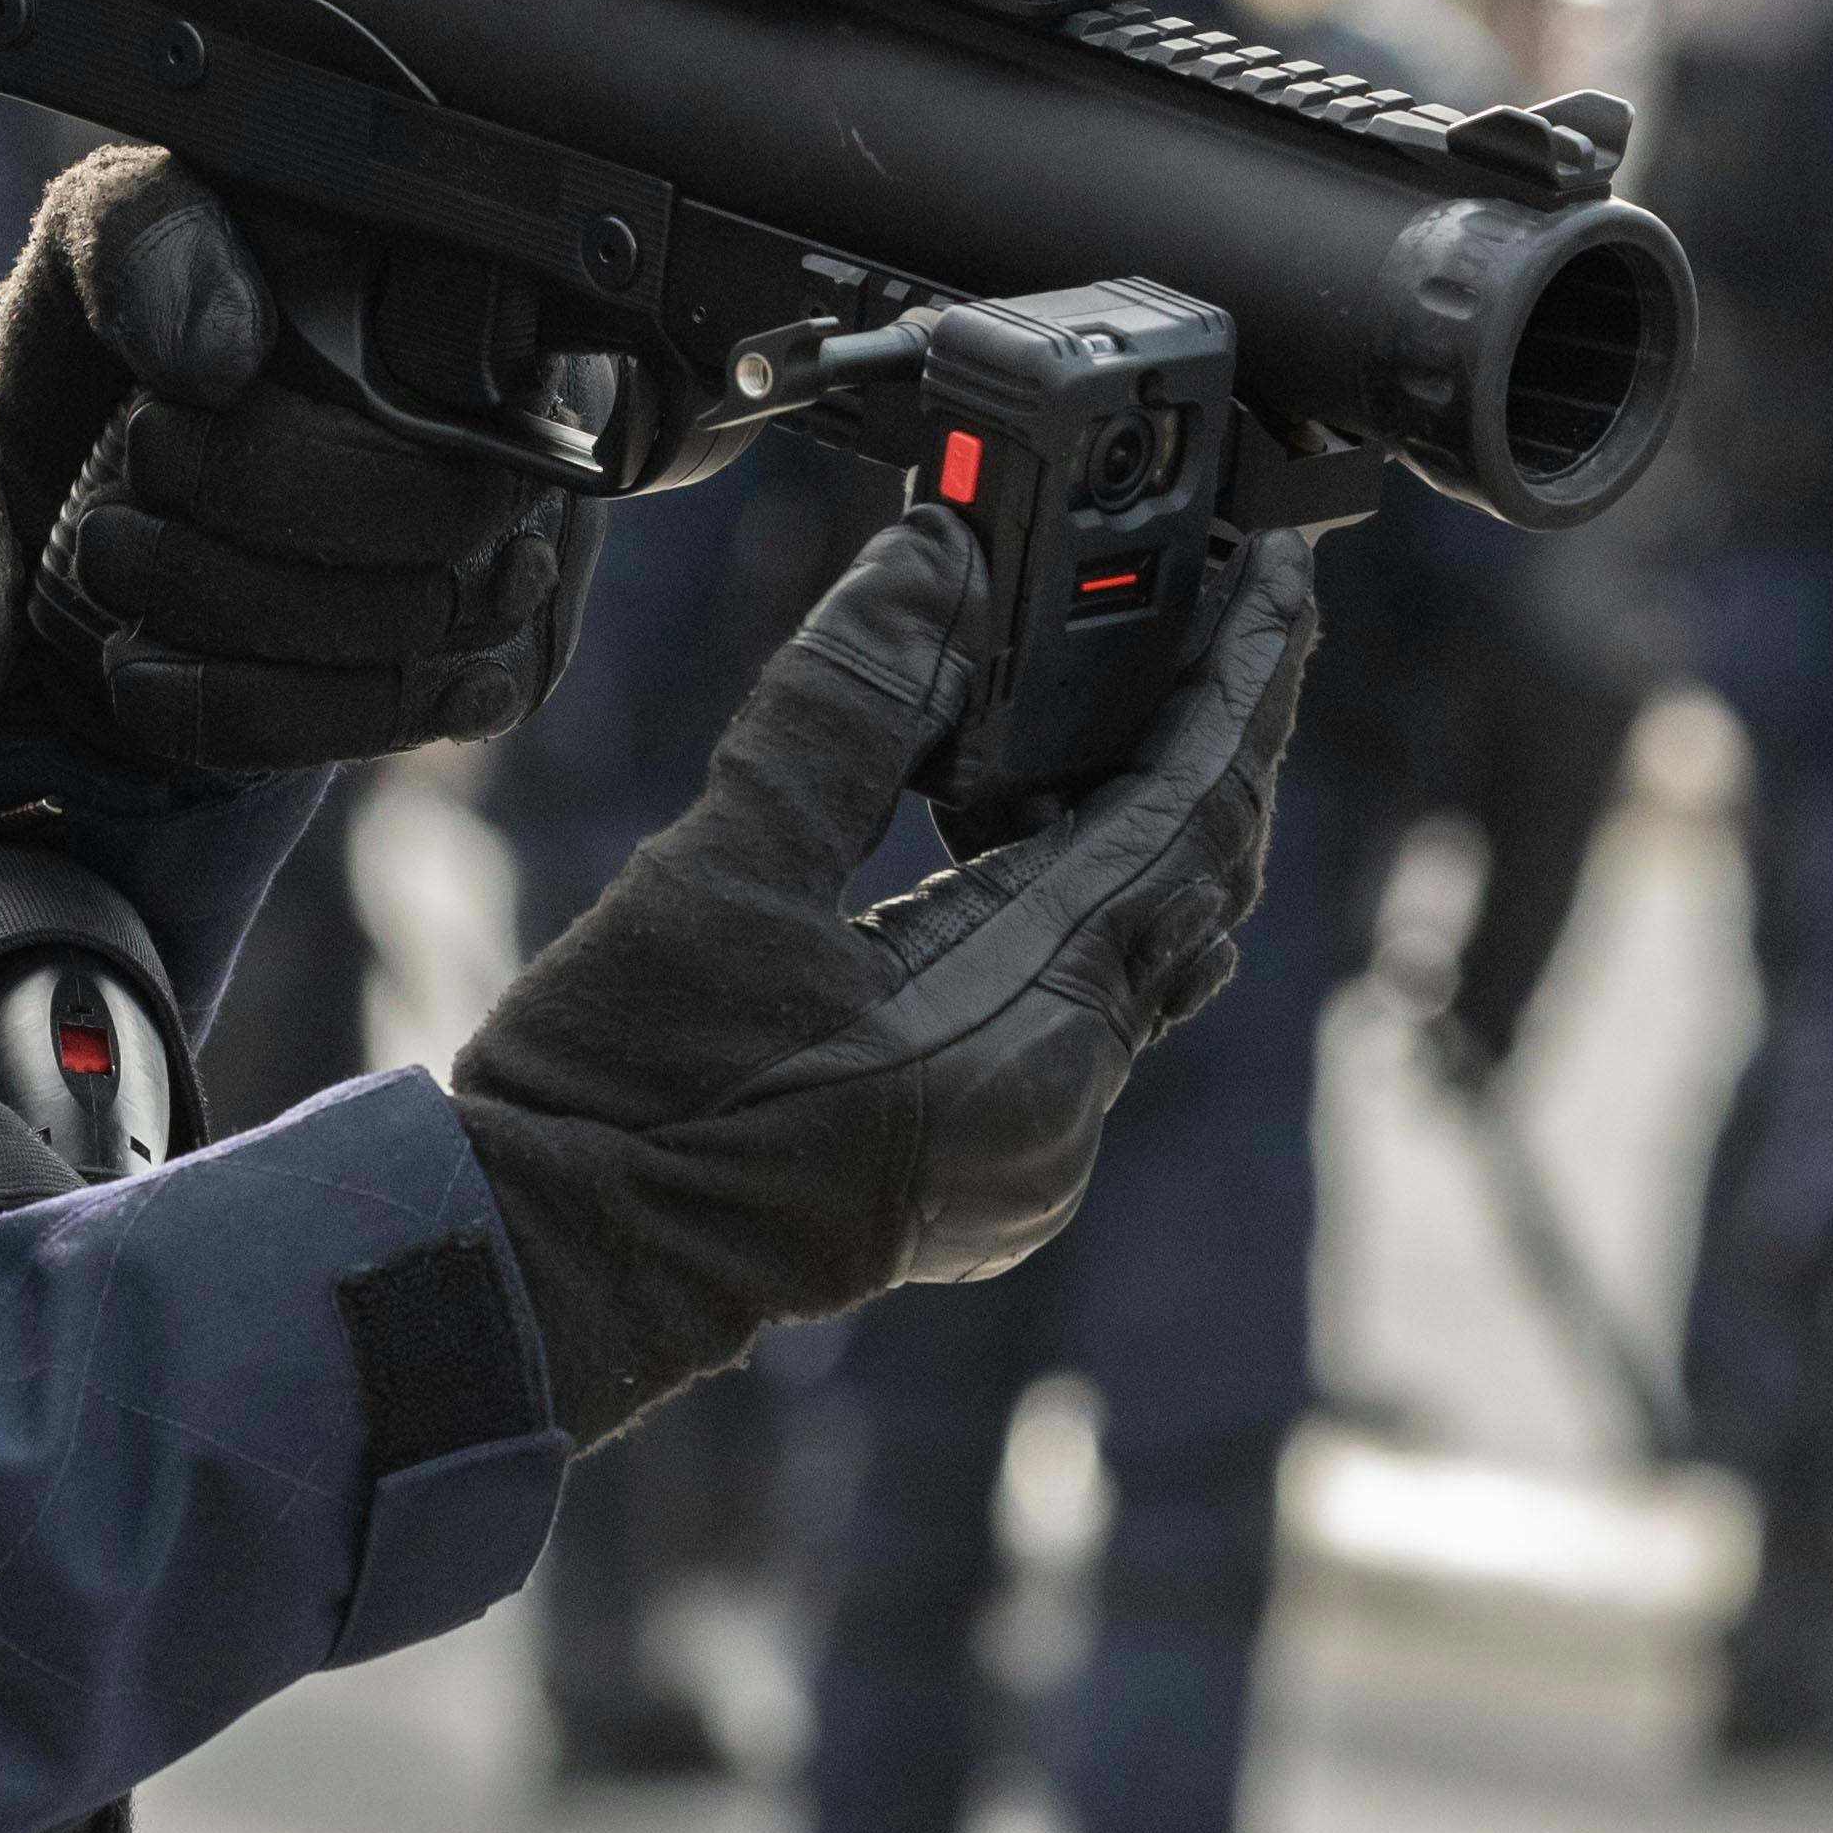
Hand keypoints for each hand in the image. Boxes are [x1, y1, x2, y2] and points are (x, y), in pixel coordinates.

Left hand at [0, 150, 575, 777]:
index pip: (466, 377)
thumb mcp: (98, 247)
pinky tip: (139, 667)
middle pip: (456, 513)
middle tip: (132, 480)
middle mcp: (531, 431)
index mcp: (471, 295)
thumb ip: (146, 241)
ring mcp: (517, 568)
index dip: (303, 434)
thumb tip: (223, 359)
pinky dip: (232, 706)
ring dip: (224, 606)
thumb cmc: (128, 342)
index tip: (157, 428)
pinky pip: (375, 720)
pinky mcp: (468, 685)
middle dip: (257, 514)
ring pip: (413, 630)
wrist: (87, 492)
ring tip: (113, 553)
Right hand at [451, 509, 1319, 1442]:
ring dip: (1144, 820)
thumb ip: (847, 707)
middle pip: (1192, 884)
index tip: (1277, 579)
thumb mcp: (727, 867)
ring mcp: (1028, 1148)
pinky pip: (1082, 1007)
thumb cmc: (627, 1097)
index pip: (1189, 820)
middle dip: (1214, 741)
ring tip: (1132, 692)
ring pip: (1141, 949)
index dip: (1238, 686)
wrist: (554, 1270)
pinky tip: (1025, 828)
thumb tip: (928, 562)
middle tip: (1230, 607)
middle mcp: (1065, 1103)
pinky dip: (1079, 901)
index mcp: (1034, 1031)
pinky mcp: (978, 1161)